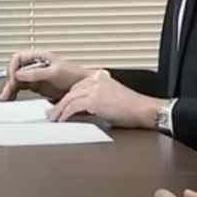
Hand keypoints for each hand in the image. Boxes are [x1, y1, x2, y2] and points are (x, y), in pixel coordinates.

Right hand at [0, 49, 91, 100]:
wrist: (85, 88)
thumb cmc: (74, 75)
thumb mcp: (54, 73)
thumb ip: (36, 73)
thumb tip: (19, 74)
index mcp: (39, 56)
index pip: (18, 58)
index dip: (14, 68)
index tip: (14, 78)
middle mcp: (35, 65)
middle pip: (15, 70)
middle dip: (9, 80)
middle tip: (7, 92)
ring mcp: (35, 76)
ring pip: (16, 80)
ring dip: (10, 88)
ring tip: (6, 98)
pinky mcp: (37, 86)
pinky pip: (21, 88)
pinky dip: (15, 92)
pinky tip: (11, 98)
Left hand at [46, 68, 161, 127]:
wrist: (144, 110)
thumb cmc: (132, 108)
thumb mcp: (110, 98)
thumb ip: (96, 99)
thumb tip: (81, 110)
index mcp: (99, 77)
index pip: (77, 87)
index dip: (66, 98)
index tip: (59, 105)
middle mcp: (96, 80)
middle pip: (71, 92)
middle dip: (59, 104)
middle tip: (51, 113)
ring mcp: (95, 88)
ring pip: (69, 98)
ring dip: (59, 110)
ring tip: (54, 119)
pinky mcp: (94, 99)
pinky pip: (74, 106)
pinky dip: (66, 114)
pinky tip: (62, 120)